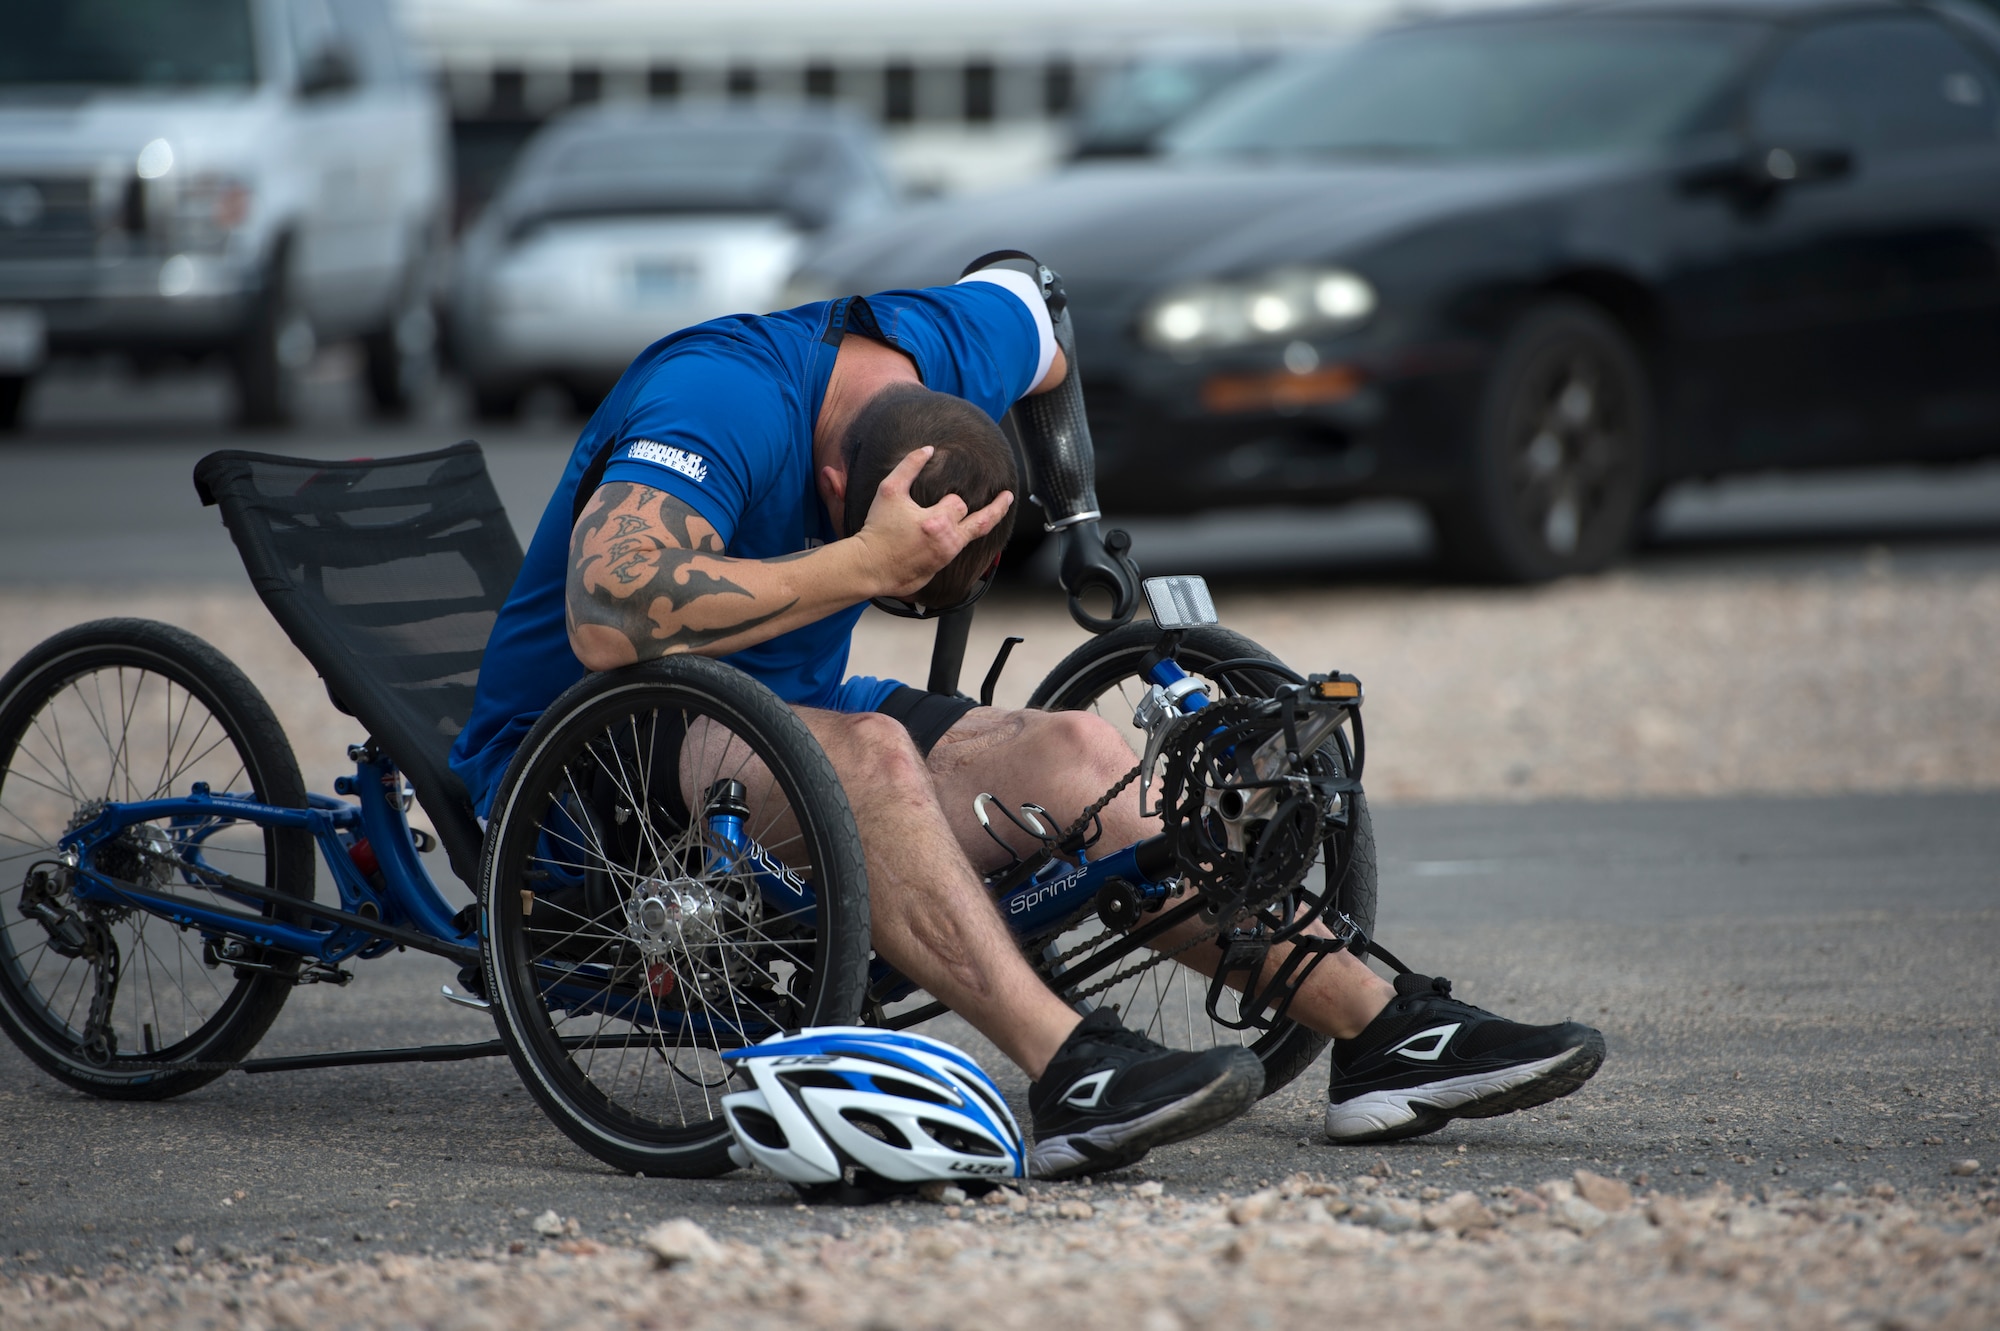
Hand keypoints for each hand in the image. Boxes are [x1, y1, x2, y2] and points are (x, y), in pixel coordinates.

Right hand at [850, 447, 1012, 597]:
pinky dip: (964, 540)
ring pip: (973, 538)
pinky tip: (966, 533)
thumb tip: (928, 449)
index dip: (951, 499)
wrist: (870, 566)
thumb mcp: (890, 491)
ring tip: (1001, 509)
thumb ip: (909, 467)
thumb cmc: (878, 529)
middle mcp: (947, 542)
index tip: (942, 498)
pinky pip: (959, 552)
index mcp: (937, 522)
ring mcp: (945, 558)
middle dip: (987, 509)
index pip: (959, 503)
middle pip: (980, 522)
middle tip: (1008, 496)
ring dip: (983, 523)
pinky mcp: (939, 569)